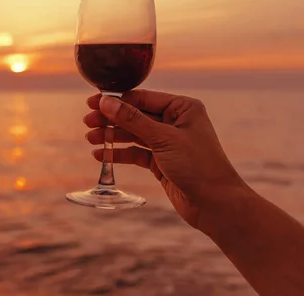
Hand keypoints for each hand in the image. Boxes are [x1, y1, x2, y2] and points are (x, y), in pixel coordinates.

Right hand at [83, 90, 249, 232]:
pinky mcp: (162, 162)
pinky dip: (120, 153)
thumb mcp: (163, 139)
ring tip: (91, 139)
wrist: (216, 205)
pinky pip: (136, 153)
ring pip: (134, 135)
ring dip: (112, 137)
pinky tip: (102, 155)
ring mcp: (168, 143)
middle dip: (111, 120)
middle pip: (135, 116)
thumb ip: (133, 120)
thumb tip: (105, 102)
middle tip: (87, 123)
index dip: (116, 102)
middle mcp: (176, 122)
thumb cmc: (198, 166)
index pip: (142, 99)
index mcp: (182, 108)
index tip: (92, 104)